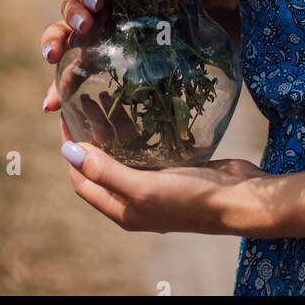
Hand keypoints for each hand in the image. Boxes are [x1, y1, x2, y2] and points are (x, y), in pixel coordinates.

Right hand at [41, 0, 240, 113]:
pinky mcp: (113, 68)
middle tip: (84, 28)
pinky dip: (61, 86)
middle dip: (72, 12)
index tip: (100, 1)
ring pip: (70, 34)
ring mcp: (112, 37)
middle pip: (79, 2)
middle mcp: (119, 8)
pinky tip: (51, 104)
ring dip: (55, 41)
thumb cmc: (229, 13)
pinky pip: (79, 72)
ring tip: (52, 59)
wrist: (236, 44)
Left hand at [58, 110, 265, 233]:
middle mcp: (134, 199)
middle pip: (101, 165)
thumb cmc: (190, 197)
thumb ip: (105, 171)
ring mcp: (155, 183)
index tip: (66, 118)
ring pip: (123, 153)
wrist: (238, 198)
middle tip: (85, 100)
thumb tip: (68, 153)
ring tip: (107, 95)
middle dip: (90, 134)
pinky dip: (137, 127)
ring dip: (112, 127)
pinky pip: (146, 147)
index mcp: (121, 209)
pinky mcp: (173, 168)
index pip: (82, 181)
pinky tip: (138, 108)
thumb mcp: (143, 188)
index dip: (71, 153)